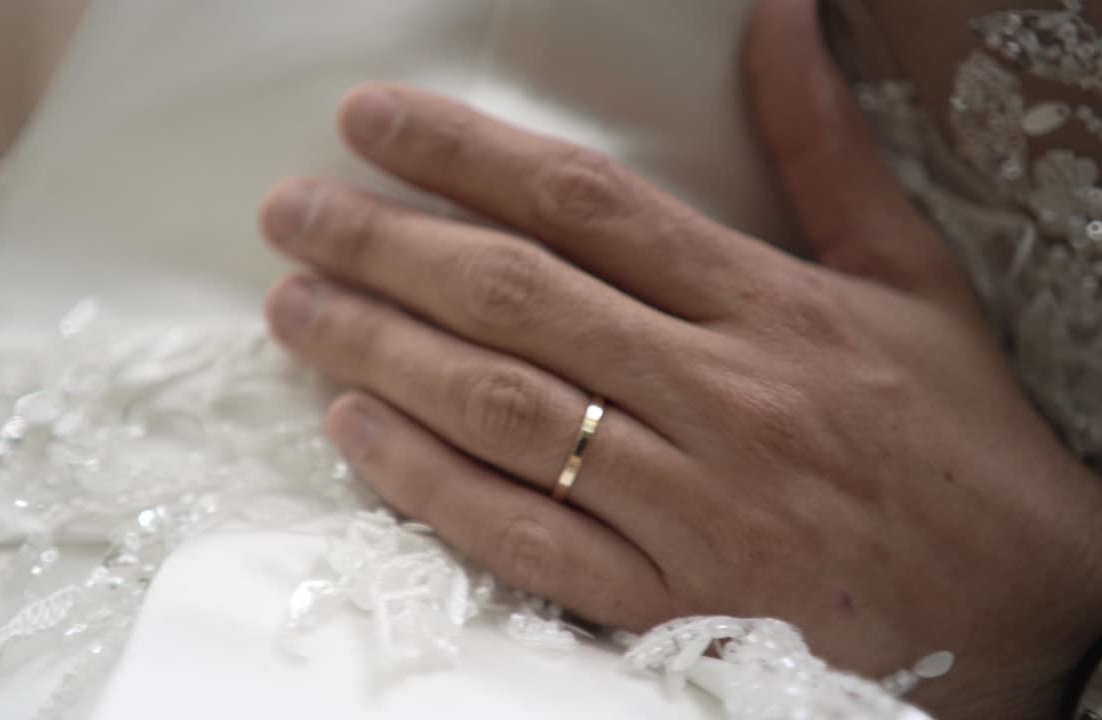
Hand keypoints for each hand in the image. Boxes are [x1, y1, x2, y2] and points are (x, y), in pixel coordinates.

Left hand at [259, 0, 1101, 716]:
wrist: (1025, 604)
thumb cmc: (954, 436)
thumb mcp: (906, 278)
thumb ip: (824, 150)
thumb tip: (780, 21)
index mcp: (770, 308)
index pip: (585, 204)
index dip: (465, 154)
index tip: (372, 125)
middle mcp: (719, 397)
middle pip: (516, 299)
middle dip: (385, 246)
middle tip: (292, 215)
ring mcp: (688, 505)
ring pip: (502, 411)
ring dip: (380, 352)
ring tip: (296, 308)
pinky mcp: (668, 599)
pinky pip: (523, 537)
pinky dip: (430, 483)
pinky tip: (357, 432)